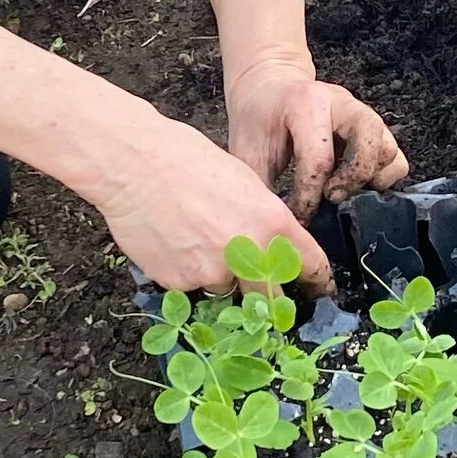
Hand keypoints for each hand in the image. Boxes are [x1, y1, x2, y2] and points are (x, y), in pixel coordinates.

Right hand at [86, 100, 334, 294]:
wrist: (134, 164)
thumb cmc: (187, 160)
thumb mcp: (245, 182)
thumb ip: (265, 220)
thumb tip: (272, 245)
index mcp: (272, 224)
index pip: (310, 266)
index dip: (318, 282)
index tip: (321, 292)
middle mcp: (247, 255)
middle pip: (270, 297)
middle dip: (266, 294)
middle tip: (253, 280)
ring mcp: (211, 273)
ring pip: (226, 290)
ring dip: (220, 277)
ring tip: (195, 240)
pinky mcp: (179, 283)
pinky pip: (191, 287)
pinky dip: (187, 272)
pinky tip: (173, 242)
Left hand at [227, 53, 409, 215]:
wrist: (270, 87)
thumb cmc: (259, 118)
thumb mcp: (248, 148)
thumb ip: (261, 186)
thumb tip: (274, 228)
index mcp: (306, 104)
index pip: (319, 159)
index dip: (309, 197)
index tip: (299, 216)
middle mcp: (341, 103)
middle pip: (370, 140)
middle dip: (352, 179)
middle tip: (331, 196)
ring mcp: (362, 114)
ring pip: (388, 149)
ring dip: (371, 178)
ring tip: (343, 189)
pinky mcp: (374, 128)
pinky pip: (396, 156)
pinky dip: (383, 176)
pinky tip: (357, 185)